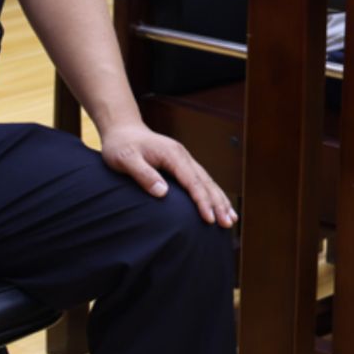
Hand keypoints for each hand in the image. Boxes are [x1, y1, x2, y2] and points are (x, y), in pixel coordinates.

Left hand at [99, 120, 237, 228]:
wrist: (122, 130)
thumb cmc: (121, 146)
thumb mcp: (125, 160)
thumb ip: (143, 175)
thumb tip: (163, 193)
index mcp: (172, 155)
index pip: (192, 182)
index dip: (202, 201)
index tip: (209, 219)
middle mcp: (183, 156)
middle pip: (206, 182)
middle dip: (218, 203)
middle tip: (227, 224)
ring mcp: (184, 160)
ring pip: (208, 181)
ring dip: (220, 200)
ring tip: (231, 219)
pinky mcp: (182, 164)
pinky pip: (202, 180)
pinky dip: (213, 194)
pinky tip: (220, 205)